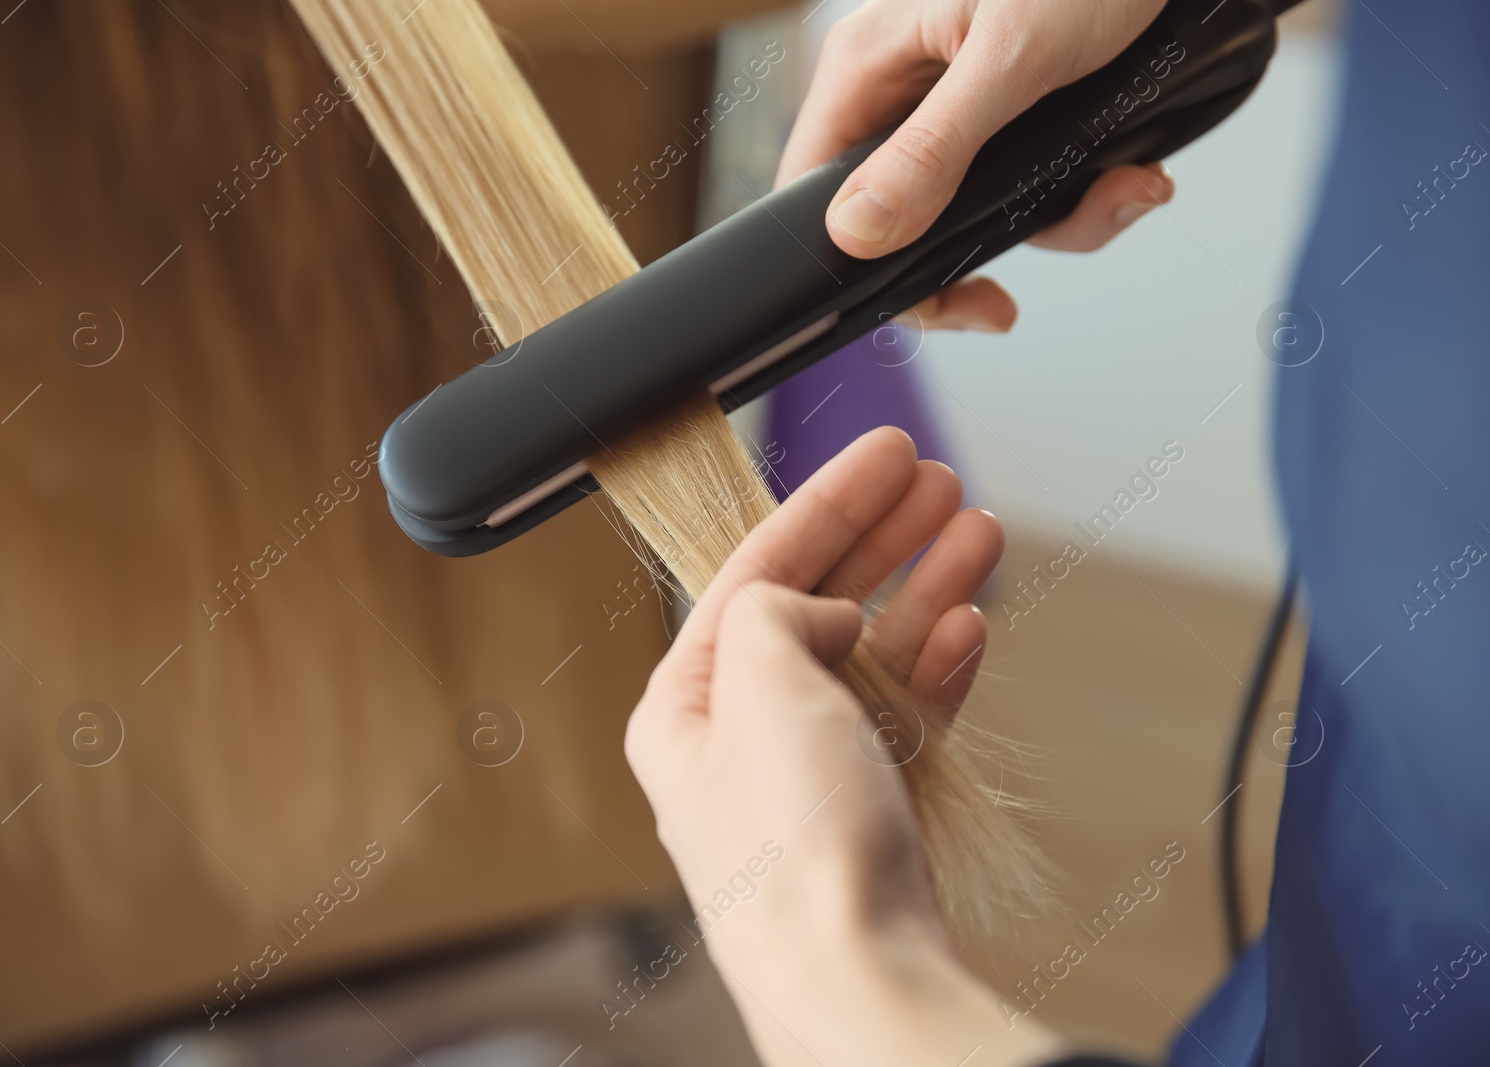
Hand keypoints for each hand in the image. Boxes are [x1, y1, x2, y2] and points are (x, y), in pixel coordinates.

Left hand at [625, 428, 1060, 1066]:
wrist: (859, 979)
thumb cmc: (792, 850)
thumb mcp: (759, 684)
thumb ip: (772, 610)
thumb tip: (814, 607)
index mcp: (686, 704)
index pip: (753, 568)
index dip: (825, 501)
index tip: (885, 450)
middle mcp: (739, 737)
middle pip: (816, 602)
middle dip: (879, 536)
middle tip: (937, 481)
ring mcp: (805, 777)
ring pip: (869, 654)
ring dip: (923, 588)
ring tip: (977, 530)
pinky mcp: (863, 813)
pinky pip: (901, 716)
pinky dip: (936, 665)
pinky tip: (970, 622)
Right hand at [776, 0, 1171, 331]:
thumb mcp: (1012, 56)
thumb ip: (932, 148)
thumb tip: (858, 230)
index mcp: (869, 67)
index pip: (812, 191)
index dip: (852, 260)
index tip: (917, 298)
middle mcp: (903, 91)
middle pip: (895, 220)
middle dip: (968, 260)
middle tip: (1001, 305)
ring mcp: (958, 107)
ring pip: (974, 214)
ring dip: (1057, 222)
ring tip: (1125, 190)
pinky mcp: (1015, 112)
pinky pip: (1028, 188)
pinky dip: (1086, 195)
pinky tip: (1132, 172)